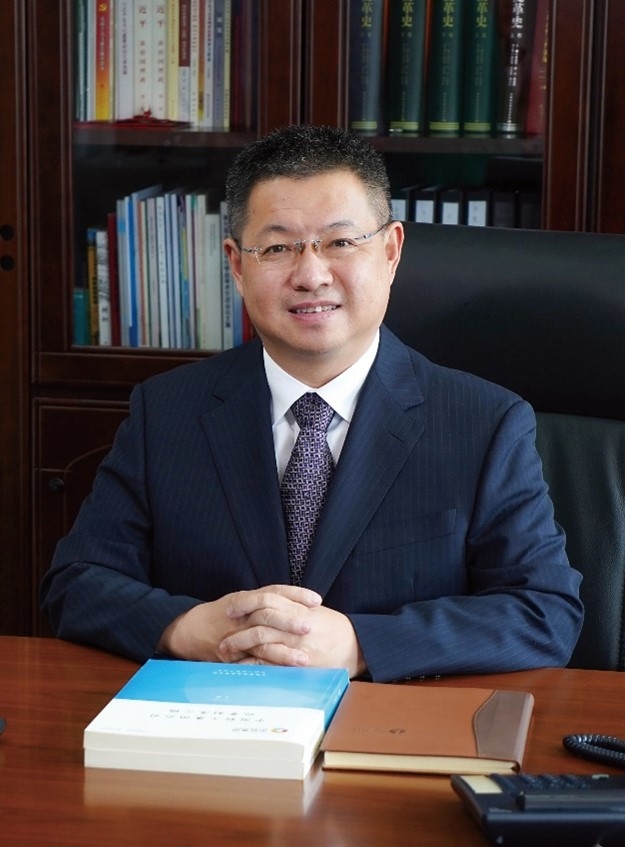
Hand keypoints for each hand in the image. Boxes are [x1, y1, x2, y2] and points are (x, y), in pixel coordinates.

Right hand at [157, 584, 321, 662]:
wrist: (189, 630)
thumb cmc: (220, 614)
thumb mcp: (241, 601)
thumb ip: (265, 601)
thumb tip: (297, 604)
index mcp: (246, 599)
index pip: (275, 592)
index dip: (296, 595)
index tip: (316, 600)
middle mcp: (242, 615)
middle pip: (268, 614)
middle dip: (290, 621)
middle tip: (310, 627)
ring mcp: (236, 636)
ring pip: (261, 642)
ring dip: (283, 652)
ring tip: (303, 660)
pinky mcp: (231, 656)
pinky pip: (251, 663)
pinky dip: (266, 669)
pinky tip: (282, 675)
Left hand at [218, 594, 366, 677]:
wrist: (355, 647)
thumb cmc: (333, 628)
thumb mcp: (313, 611)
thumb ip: (292, 605)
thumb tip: (271, 602)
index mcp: (297, 608)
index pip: (266, 600)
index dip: (245, 603)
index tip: (231, 608)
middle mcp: (294, 624)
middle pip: (258, 621)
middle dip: (238, 628)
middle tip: (222, 634)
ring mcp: (295, 644)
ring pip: (261, 642)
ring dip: (240, 646)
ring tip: (225, 651)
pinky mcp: (297, 664)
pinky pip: (269, 664)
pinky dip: (252, 665)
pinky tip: (240, 666)